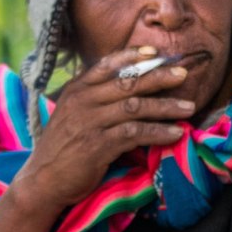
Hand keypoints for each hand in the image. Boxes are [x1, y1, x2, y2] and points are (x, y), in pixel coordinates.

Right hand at [8, 47, 199, 215]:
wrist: (43, 180)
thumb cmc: (64, 147)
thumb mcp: (74, 114)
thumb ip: (95, 98)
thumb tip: (128, 86)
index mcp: (77, 89)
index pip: (107, 64)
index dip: (133, 56)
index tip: (157, 52)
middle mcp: (82, 101)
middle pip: (127, 82)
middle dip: (159, 76)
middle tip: (184, 74)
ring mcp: (89, 122)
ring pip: (135, 106)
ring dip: (165, 107)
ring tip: (189, 107)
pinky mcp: (97, 145)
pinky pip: (135, 133)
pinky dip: (158, 132)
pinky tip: (176, 133)